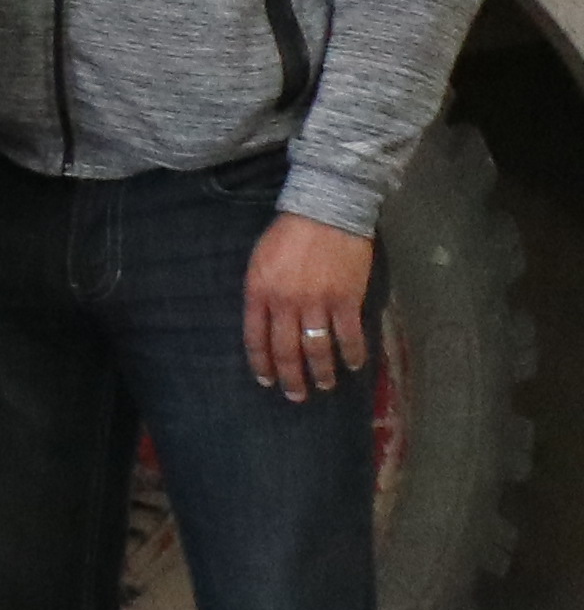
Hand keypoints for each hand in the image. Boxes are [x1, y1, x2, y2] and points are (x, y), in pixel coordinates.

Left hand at [242, 214, 378, 396]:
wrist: (324, 213)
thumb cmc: (288, 235)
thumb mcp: (259, 262)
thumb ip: (261, 294)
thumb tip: (266, 323)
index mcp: (259, 292)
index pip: (255, 338)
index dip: (262, 364)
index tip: (267, 380)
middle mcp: (285, 303)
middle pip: (286, 351)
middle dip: (291, 378)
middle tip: (296, 396)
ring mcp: (317, 303)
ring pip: (317, 349)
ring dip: (322, 372)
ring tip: (325, 385)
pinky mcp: (346, 300)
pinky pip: (349, 336)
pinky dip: (353, 354)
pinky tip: (354, 365)